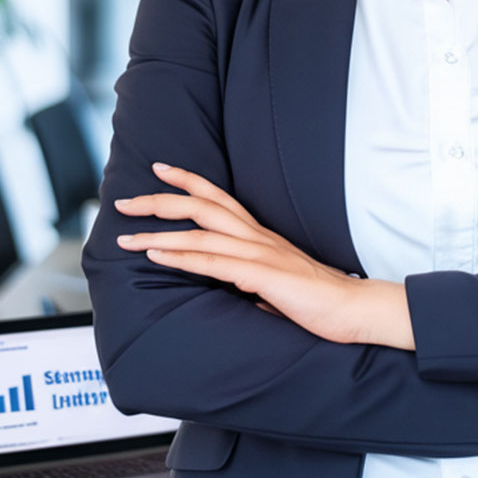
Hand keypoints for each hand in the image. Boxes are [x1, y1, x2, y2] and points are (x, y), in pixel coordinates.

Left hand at [114, 163, 368, 344]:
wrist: (352, 307)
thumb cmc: (316, 298)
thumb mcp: (275, 280)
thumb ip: (249, 274)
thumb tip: (225, 281)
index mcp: (260, 235)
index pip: (220, 197)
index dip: (189, 181)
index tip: (160, 170)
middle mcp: (257, 236)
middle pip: (204, 205)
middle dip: (161, 200)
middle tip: (125, 200)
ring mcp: (260, 253)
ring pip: (202, 232)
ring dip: (158, 233)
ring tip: (126, 236)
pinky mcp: (262, 275)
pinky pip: (214, 262)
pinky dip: (182, 256)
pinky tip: (158, 255)